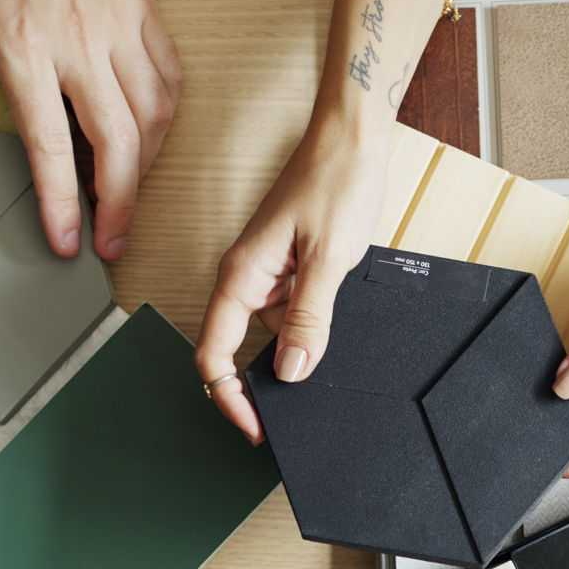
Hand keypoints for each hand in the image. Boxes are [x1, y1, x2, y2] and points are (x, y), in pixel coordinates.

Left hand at [0, 0, 182, 261]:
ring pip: (153, 117)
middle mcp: (78, 41)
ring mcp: (118, 26)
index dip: (62, 203)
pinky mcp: (144, 10)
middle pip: (117, 145)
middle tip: (114, 238)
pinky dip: (165, 117)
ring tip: (130, 194)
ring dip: (146, 167)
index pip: (50, 145)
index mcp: (22, 44)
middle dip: (120, 205)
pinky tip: (151, 136)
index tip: (68, 239)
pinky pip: (169, 77)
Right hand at [193, 121, 388, 441]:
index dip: (229, 397)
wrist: (355, 141)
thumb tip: (292, 370)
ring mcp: (271, 275)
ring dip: (298, 349)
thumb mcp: (328, 258)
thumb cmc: (334, 181)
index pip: (213, 353)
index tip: (256, 428)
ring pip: (274, 335)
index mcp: (240, 276)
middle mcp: (248, 279)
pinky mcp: (294, 270)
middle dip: (264, 383)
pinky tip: (335, 322)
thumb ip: (309, 318)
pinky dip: (313, 328)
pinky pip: (295, 314)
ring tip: (326, 350)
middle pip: (239, 350)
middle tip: (294, 414)